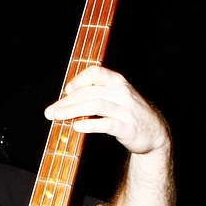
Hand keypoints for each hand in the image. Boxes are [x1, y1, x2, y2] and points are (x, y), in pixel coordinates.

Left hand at [44, 66, 169, 157]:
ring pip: (95, 105)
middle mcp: (122, 92)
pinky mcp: (127, 127)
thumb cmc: (130, 114)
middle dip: (67, 101)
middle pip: (90, 92)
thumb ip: (97, 94)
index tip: (66, 91)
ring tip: (58, 117)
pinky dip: (90, 125)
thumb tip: (68, 99)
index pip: (96, 72)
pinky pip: (106, 124)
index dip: (78, 80)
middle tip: (51, 112)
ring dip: (73, 111)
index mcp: (118, 82)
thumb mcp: (117, 98)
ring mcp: (125, 110)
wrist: (155, 133)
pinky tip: (77, 127)